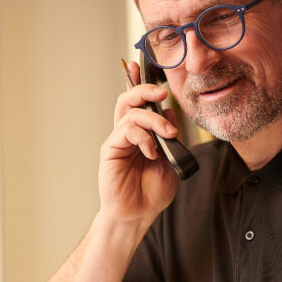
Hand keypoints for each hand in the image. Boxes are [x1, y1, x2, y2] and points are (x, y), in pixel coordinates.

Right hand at [98, 61, 179, 224]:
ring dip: (154, 120)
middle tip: (161, 92)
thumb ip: (169, 137)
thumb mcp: (170, 160)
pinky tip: (152, 153)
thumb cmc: (151, 192)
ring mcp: (118, 141)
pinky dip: (144, 138)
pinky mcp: (111, 150)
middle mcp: (127, 134)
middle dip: (144, 89)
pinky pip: (126, 131)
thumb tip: (170, 113)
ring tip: (167, 135)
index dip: (138, 83)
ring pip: (130, 113)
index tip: (141, 66)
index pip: (138, 103)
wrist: (138, 214)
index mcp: (140, 134)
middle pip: (129, 100)